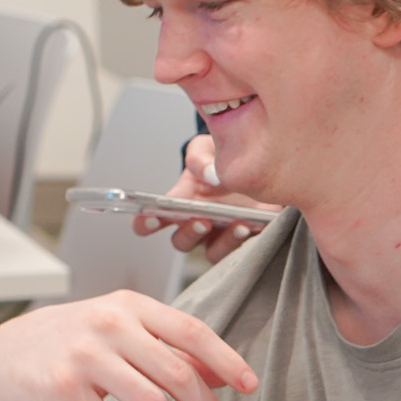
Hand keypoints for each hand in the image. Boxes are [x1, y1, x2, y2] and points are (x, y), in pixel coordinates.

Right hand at [0, 291, 256, 400]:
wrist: (6, 356)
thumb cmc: (74, 343)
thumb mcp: (123, 334)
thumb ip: (170, 350)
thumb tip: (224, 374)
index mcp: (130, 306)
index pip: (191, 330)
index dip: (226, 360)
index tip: (250, 387)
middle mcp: (108, 324)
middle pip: (177, 373)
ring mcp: (83, 355)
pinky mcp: (60, 386)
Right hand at [134, 134, 281, 259]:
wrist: (256, 163)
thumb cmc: (222, 158)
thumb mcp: (208, 148)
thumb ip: (200, 156)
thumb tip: (209, 173)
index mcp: (181, 202)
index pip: (152, 219)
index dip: (144, 223)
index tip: (149, 217)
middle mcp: (196, 222)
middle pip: (181, 241)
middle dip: (189, 233)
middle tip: (201, 221)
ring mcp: (219, 234)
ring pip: (211, 252)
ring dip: (222, 243)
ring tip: (238, 225)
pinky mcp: (242, 236)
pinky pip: (237, 249)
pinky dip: (242, 240)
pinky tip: (250, 224)